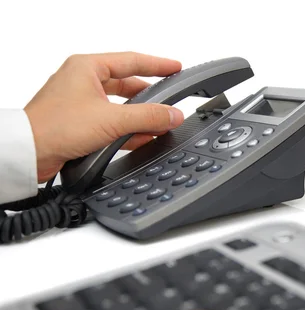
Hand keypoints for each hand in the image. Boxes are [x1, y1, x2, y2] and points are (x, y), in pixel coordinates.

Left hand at [24, 51, 185, 182]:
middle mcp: (82, 81)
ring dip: (139, 116)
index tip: (175, 68)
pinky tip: (143, 137)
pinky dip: (127, 129)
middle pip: (126, 84)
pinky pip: (111, 121)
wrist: (29, 153)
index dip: (157, 65)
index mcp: (87, 67)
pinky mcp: (79, 123)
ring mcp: (80, 102)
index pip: (132, 60)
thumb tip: (173, 114)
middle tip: (169, 100)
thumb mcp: (112, 119)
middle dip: (150, 96)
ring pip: (119, 105)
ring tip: (160, 123)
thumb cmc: (56, 127)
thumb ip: (148, 116)